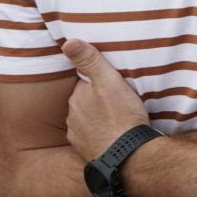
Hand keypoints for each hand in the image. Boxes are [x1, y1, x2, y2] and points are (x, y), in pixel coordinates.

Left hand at [63, 39, 150, 161]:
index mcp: (78, 96)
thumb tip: (67, 41)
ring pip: (87, 119)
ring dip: (97, 117)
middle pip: (85, 101)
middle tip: (118, 100)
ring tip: (117, 118)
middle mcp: (72, 114)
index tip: (113, 83)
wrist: (128, 155)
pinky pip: (90, 136)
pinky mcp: (85, 149)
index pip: (86, 82)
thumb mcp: (110, 83)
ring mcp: (77, 134)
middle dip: (97, 99)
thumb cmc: (122, 117)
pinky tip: (112, 134)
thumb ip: (90, 61)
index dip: (100, 81)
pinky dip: (98, 134)